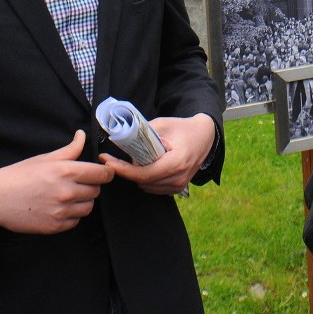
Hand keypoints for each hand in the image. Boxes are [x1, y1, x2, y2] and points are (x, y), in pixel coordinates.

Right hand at [0, 129, 114, 233]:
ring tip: (68, 195)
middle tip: (77, 183)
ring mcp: (61, 211)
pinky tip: (60, 207)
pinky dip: (72, 215)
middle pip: (96, 191)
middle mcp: (66, 192)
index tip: (104, 172)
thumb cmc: (19, 175)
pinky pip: (75, 221)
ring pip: (88, 207)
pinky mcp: (55, 226)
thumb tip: (82, 136)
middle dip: (91, 186)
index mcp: (66, 171)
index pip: (101, 174)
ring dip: (83, 201)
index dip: (106, 173)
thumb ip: (69, 150)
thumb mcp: (45, 158)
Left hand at [100, 113, 215, 194]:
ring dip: (136, 176)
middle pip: (142, 182)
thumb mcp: (163, 124)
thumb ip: (143, 133)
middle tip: (113, 159)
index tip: (107, 161)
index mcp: (176, 162)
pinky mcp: (178, 188)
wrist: (205, 136)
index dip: (122, 169)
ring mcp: (179, 185)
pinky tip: (144, 167)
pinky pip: (154, 188)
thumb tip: (121, 138)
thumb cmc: (183, 128)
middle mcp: (178, 177)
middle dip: (125, 171)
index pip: (143, 174)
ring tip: (133, 161)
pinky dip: (145, 180)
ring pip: (147, 187)